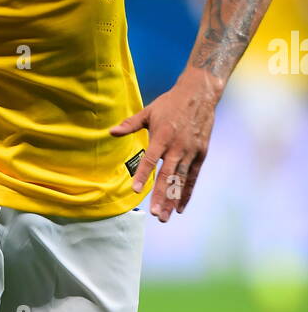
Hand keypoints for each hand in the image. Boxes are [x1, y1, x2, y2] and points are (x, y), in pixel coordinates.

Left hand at [110, 71, 219, 221]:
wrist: (200, 94)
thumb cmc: (170, 103)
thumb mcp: (148, 112)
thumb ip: (130, 124)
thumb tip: (110, 132)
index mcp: (162, 136)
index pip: (151, 159)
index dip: (143, 175)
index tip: (136, 190)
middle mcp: (177, 146)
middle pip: (168, 175)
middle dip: (162, 196)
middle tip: (156, 214)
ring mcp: (190, 151)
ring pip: (181, 180)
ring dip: (174, 199)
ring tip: (166, 216)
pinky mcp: (201, 154)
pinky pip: (192, 177)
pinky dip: (187, 192)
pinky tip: (180, 208)